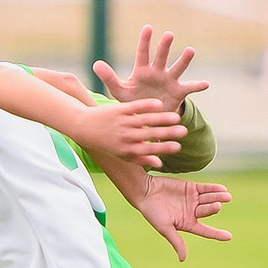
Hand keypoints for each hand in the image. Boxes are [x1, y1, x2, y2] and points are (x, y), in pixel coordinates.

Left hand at [63, 96, 184, 168]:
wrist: (83, 126)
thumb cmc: (106, 143)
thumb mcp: (121, 154)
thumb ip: (140, 158)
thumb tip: (161, 164)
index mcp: (125, 149)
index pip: (147, 150)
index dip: (163, 149)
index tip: (178, 147)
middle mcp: (124, 136)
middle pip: (149, 135)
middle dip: (167, 134)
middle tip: (184, 132)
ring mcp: (121, 122)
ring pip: (144, 120)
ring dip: (161, 118)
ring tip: (177, 117)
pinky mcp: (118, 109)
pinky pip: (134, 107)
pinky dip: (146, 105)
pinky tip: (159, 103)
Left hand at [95, 26, 208, 114]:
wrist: (147, 117)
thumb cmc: (133, 100)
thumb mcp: (119, 91)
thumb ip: (109, 78)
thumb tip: (95, 64)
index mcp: (142, 71)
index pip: (142, 53)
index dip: (144, 41)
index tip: (148, 27)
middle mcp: (158, 72)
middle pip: (161, 57)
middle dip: (164, 46)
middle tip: (168, 34)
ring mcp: (169, 81)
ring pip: (177, 68)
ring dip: (184, 60)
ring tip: (190, 50)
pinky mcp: (178, 92)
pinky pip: (189, 88)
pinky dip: (197, 86)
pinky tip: (206, 84)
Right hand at [127, 176, 231, 260]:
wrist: (145, 192)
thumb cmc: (152, 212)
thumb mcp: (165, 228)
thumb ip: (176, 241)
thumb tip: (183, 259)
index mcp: (187, 224)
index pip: (205, 231)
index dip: (217, 234)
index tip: (229, 237)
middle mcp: (192, 212)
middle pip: (208, 211)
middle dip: (214, 208)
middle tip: (218, 205)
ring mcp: (193, 200)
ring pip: (210, 199)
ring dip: (218, 197)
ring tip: (227, 196)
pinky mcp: (191, 188)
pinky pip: (206, 189)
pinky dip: (214, 189)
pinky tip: (222, 189)